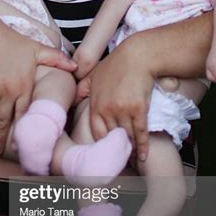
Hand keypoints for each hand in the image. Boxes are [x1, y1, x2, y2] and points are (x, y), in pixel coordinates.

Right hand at [0, 26, 75, 155]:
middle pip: (4, 122)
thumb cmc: (12, 42)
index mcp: (24, 86)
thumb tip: (75, 65)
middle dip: (0, 140)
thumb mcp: (37, 49)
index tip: (20, 145)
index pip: (24, 114)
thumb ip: (56, 59)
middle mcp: (7, 92)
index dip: (22, 131)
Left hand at [76, 36, 155, 161]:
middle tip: (121, 160)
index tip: (106, 152)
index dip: (101, 144)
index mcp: (95, 104)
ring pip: (126, 137)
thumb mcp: (94, 75)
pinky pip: (140, 132)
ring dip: (130, 151)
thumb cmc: (117, 64)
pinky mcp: (138, 109)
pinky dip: (142, 146)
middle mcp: (107, 109)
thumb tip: (72, 98)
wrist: (138, 55)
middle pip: (111, 137)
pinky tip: (143, 156)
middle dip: (116, 150)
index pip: (96, 132)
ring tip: (133, 160)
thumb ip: (82, 89)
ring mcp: (123, 110)